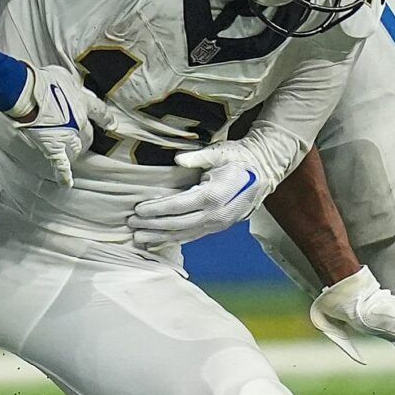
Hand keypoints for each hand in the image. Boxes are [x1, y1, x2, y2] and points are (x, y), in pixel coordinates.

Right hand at [4, 64, 101, 186]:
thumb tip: (72, 88)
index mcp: (84, 104)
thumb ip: (72, 85)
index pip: (100, 113)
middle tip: (80, 135)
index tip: (112, 124)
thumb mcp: (64, 76)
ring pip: (78, 149)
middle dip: (86, 136)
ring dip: (76, 150)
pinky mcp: (52, 148)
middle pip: (89, 135)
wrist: (26, 93)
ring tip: (71, 149)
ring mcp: (67, 137)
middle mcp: (79, 123)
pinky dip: (63, 175)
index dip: (107, 119)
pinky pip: (60, 165)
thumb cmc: (42, 81)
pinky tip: (66, 183)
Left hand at [128, 140, 273, 248]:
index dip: (156, 209)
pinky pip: (192, 237)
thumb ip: (198, 157)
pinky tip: (158, 241)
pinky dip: (173, 240)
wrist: (263, 171)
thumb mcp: (220, 152)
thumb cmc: (239, 158)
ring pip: (183, 235)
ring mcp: (218, 224)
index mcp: (214, 195)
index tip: (138, 208)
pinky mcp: (217, 228)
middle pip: (177, 224)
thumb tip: (177, 159)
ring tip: (138, 238)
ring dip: (159, 237)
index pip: (178, 206)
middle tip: (131, 223)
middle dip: (152, 225)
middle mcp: (216, 215)